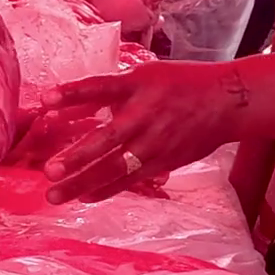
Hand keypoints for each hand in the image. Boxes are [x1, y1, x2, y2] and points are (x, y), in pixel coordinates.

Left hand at [42, 62, 251, 204]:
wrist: (228, 101)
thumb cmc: (179, 85)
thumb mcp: (144, 77)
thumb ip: (105, 93)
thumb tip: (58, 109)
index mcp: (139, 85)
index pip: (101, 88)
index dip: (73, 93)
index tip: (45, 99)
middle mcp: (146, 114)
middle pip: (107, 138)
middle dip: (78, 156)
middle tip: (49, 170)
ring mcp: (155, 141)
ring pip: (115, 167)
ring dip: (83, 182)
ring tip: (55, 195)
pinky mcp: (164, 161)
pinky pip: (130, 179)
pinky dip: (106, 189)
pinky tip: (83, 197)